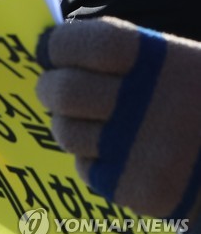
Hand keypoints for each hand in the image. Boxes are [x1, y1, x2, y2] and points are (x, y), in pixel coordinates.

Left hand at [36, 17, 200, 219]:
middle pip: (64, 91)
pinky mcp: (138, 189)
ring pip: (66, 132)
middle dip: (49, 87)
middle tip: (53, 87)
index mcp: (156, 59)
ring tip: (87, 120)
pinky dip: (93, 159)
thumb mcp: (177, 59)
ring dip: (68, 124)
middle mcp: (144, 102)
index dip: (57, 45)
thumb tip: (57, 47)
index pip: (85, 43)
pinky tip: (116, 152)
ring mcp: (139, 150)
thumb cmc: (199, 99)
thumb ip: (122, 51)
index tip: (47, 48)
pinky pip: (87, 169)